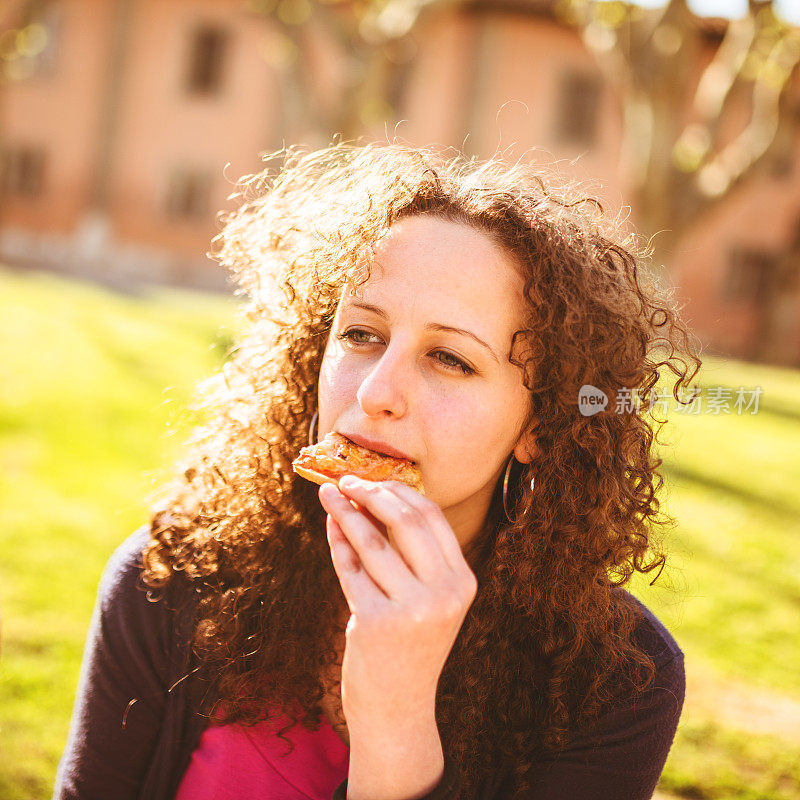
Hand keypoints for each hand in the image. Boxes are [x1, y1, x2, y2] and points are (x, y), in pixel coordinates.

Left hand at [318, 476, 477, 727]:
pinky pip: (350, 568)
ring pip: (372, 541)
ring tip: (327, 495)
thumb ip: (412, 555)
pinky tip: (330, 526)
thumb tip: (375, 496)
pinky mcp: (375, 622)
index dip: (398, 491)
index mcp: (462, 582)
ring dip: (345, 511)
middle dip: (370, 492)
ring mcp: (411, 609)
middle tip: (345, 481)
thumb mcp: (427, 600)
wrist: (398, 709)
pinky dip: (337, 542)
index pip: (432, 517)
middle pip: (405, 520)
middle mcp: (443, 594)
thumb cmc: (410, 646)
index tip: (373, 478)